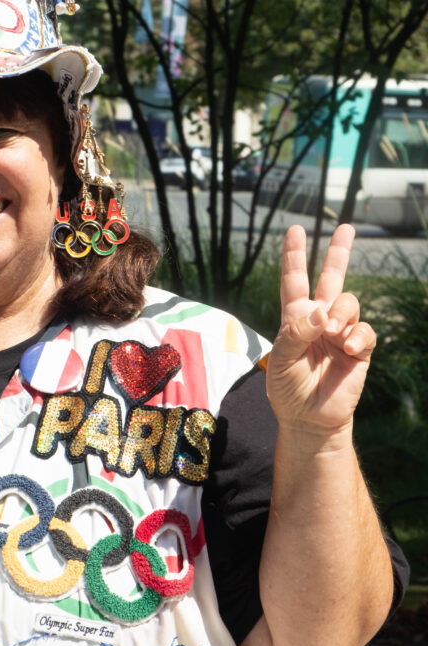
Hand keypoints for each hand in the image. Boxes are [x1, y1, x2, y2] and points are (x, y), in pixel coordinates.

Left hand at [266, 224, 375, 436]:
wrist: (308, 418)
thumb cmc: (287, 389)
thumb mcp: (280, 359)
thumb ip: (296, 333)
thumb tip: (320, 312)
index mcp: (295, 318)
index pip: (294, 281)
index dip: (294, 256)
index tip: (295, 230)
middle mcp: (319, 320)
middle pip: (331, 278)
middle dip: (338, 253)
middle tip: (346, 227)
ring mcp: (340, 333)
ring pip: (348, 303)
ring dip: (341, 313)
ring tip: (331, 332)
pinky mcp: (358, 350)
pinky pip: (364, 332)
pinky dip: (355, 336)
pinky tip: (345, 349)